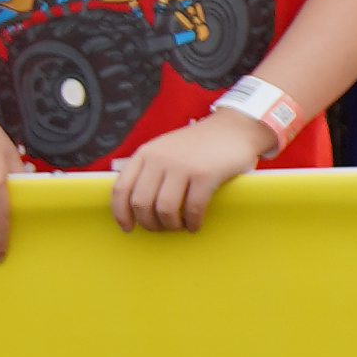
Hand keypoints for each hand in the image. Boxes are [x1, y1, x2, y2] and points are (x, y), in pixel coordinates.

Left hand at [110, 110, 269, 236]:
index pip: (121, 188)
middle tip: (160, 228)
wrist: (235, 128)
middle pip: (141, 203)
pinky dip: (193, 222)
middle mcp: (160, 158)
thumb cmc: (201, 144)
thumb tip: (137, 204)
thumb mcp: (166, 149)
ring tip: (179, 226)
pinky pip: (193, 208)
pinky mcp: (205, 174)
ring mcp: (182, 166)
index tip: (128, 227)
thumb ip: (150, 169)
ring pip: (165, 209)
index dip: (121, 213)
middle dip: (149, 223)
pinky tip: (195, 225)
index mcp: (146, 153)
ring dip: (171, 225)